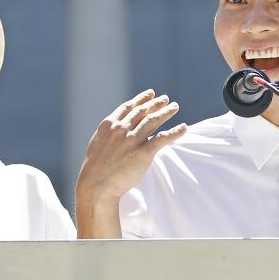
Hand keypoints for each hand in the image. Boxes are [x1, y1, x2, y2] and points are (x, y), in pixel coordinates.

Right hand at [75, 90, 184, 237]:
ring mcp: (133, 140)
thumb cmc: (95, 168)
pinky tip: (183, 128)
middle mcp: (121, 129)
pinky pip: (163, 138)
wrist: (96, 185)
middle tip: (165, 99)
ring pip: (153, 121)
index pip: (129, 107)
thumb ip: (108, 134)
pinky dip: (175, 132)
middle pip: (142, 112)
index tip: (150, 94)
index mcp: (109, 125)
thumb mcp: (97, 144)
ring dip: (166, 112)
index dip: (141, 99)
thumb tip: (115, 129)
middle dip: (155, 103)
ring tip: (174, 107)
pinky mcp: (144, 153)